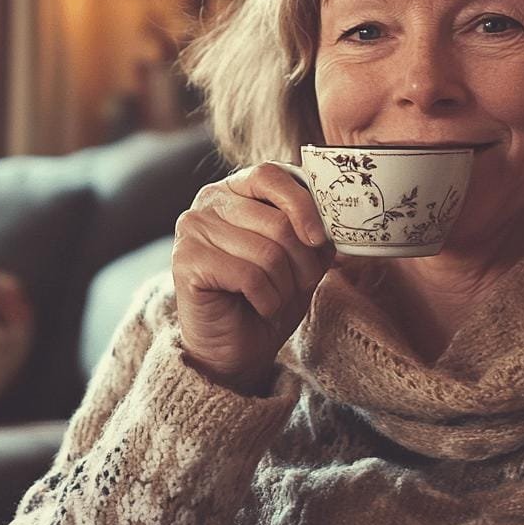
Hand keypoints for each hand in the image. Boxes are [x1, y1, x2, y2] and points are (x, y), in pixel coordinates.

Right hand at [171, 163, 333, 395]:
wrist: (233, 349)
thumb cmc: (266, 298)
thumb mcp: (300, 258)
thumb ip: (312, 230)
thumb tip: (337, 217)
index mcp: (236, 189)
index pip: (271, 175)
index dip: (303, 205)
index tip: (320, 239)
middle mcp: (209, 201)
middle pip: (276, 221)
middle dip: (302, 262)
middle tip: (299, 285)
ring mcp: (193, 229)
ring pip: (267, 252)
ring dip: (284, 286)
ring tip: (276, 298)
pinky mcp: (186, 261)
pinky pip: (249, 276)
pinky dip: (266, 300)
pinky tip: (258, 306)